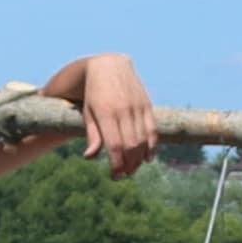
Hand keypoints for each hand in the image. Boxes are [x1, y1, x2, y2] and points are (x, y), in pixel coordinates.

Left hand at [63, 52, 156, 171]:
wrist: (109, 66)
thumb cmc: (94, 94)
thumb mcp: (88, 113)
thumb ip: (92, 135)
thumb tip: (90, 157)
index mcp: (106, 113)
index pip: (115, 146)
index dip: (117, 165)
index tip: (114, 176)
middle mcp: (124, 109)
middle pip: (131, 146)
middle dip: (128, 165)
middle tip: (123, 175)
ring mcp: (137, 107)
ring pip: (143, 140)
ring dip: (139, 159)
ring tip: (132, 168)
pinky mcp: (147, 105)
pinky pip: (153, 129)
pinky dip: (152, 146)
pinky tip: (148, 158)